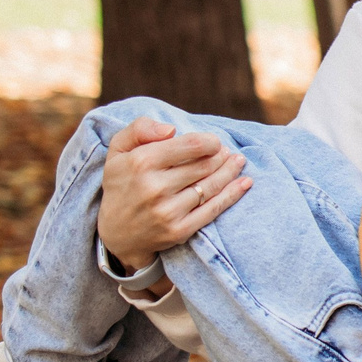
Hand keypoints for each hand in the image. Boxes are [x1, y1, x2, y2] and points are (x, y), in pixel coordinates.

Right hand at [96, 117, 250, 272]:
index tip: (214, 142)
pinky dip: (232, 195)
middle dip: (220, 156)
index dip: (209, 141)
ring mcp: (168, 211)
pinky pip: (213, 209)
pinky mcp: (179, 230)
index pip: (190, 145)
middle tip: (227, 152)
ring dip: (230, 171)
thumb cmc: (122, 183)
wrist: (116, 233)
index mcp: (141, 163)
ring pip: (210, 186)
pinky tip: (245, 183)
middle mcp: (155, 187)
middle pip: (203, 165)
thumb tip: (172, 129)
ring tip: (238, 161)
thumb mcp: (118, 150)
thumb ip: (140, 128)